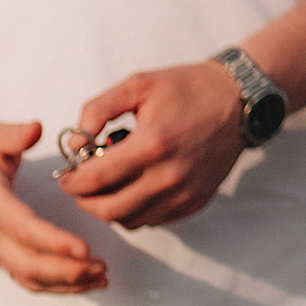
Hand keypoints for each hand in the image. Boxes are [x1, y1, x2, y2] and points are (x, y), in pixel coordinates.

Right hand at [0, 120, 108, 294]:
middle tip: (102, 267)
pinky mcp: (0, 258)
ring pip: (30, 279)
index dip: (55, 242)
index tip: (86, 248)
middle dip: (68, 271)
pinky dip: (58, 286)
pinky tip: (86, 281)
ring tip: (102, 277)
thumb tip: (37, 128)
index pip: (24, 230)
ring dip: (68, 283)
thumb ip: (15, 134)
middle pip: (29, 266)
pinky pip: (29, 280)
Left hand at [57, 63, 248, 230]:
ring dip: (110, 207)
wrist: (238, 101)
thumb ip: (98, 110)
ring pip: (129, 221)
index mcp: (152, 144)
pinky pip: (152, 220)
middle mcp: (169, 176)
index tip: (66, 176)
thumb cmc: (186, 89)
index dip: (71, 181)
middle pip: (108, 210)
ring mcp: (184, 194)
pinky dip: (136, 210)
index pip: (95, 180)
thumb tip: (76, 143)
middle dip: (86, 201)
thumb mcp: (138, 85)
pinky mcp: (194, 203)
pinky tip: (136, 187)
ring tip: (111, 183)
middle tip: (82, 186)